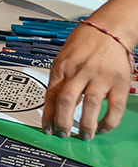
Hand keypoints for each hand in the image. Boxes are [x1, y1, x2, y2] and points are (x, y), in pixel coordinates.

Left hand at [43, 23, 132, 139]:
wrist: (109, 30)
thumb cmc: (84, 43)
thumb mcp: (64, 58)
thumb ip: (60, 79)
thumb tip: (53, 104)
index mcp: (62, 67)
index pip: (51, 94)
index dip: (48, 115)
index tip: (47, 128)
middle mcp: (79, 71)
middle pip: (66, 100)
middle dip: (62, 122)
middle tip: (63, 135)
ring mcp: (100, 77)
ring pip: (90, 105)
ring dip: (85, 125)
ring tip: (84, 136)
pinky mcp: (119, 83)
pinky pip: (114, 107)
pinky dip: (108, 122)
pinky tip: (103, 128)